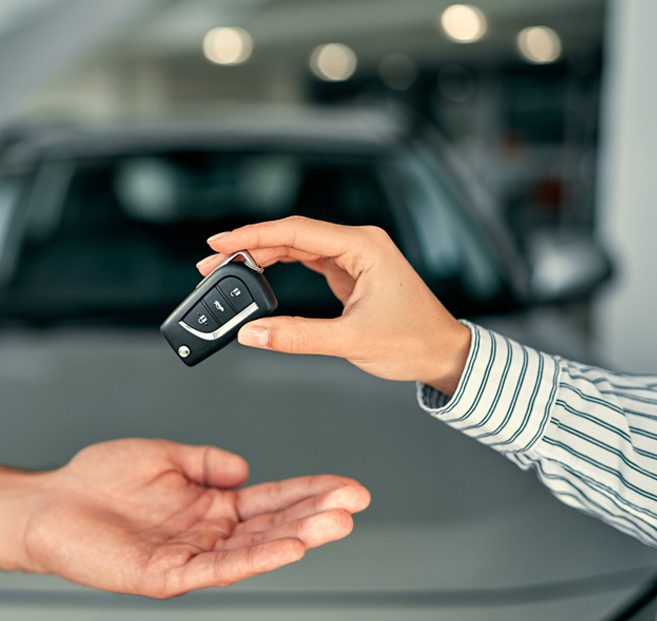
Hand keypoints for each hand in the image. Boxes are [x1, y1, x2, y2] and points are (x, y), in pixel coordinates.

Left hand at [21, 438, 368, 597]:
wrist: (48, 504)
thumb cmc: (97, 481)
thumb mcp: (163, 454)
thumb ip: (206, 460)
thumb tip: (246, 467)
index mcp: (209, 504)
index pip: (271, 499)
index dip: (309, 491)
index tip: (347, 486)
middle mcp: (207, 532)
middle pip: (273, 525)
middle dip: (316, 514)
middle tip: (355, 504)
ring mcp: (190, 556)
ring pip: (254, 549)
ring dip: (297, 537)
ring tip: (335, 524)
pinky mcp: (168, 576)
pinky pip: (218, 568)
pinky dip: (256, 559)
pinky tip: (287, 548)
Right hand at [196, 216, 471, 394]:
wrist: (444, 354)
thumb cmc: (414, 342)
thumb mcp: (350, 341)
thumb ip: (297, 336)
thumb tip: (253, 332)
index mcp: (364, 246)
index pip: (296, 232)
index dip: (253, 235)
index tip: (219, 242)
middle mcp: (358, 243)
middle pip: (291, 236)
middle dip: (249, 247)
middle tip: (211, 262)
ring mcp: (354, 256)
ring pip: (296, 247)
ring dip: (261, 256)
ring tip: (226, 268)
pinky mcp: (349, 271)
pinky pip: (306, 260)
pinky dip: (278, 267)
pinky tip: (256, 274)